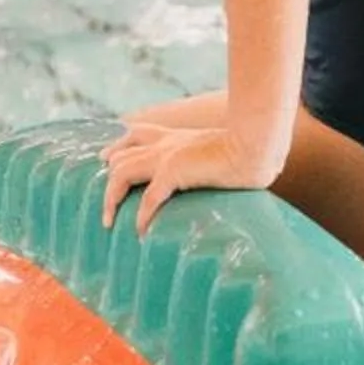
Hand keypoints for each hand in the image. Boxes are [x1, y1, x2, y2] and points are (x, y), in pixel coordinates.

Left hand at [100, 109, 284, 234]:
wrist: (257, 146)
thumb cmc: (251, 151)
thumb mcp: (224, 151)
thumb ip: (212, 159)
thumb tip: (219, 173)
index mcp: (176, 137)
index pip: (136, 133)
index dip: (118, 146)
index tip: (106, 158)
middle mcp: (166, 143)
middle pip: (120, 154)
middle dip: (107, 176)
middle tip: (106, 205)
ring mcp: (167, 155)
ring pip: (121, 173)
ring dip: (111, 199)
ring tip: (109, 222)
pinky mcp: (174, 170)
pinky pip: (148, 198)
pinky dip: (141, 216)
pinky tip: (141, 232)